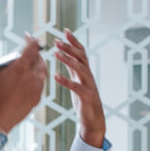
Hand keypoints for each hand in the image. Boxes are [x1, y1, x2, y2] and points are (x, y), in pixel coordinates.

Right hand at [0, 31, 47, 131]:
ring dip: (37, 65)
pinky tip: (28, 80)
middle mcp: (32, 78)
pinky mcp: (37, 100)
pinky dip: (37, 78)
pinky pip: (41, 84)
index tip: (27, 36)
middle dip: (33, 52)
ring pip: (43, 71)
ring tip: (27, 65)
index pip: (33, 47)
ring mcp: (37, 90)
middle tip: (25, 51)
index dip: (31, 39)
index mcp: (21, 68)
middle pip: (39, 58)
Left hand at [52, 28, 104, 147]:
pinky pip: (77, 87)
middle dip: (69, 47)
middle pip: (81, 57)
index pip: (81, 52)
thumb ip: (72, 69)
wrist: (94, 120)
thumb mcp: (77, 82)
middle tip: (56, 40)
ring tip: (56, 54)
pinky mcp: (87, 97)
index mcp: (85, 72)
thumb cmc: (84, 101)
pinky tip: (55, 76)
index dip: (74, 41)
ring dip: (68, 60)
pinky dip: (66, 81)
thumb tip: (64, 55)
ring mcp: (89, 86)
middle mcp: (89, 76)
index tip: (65, 30)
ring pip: (81, 69)